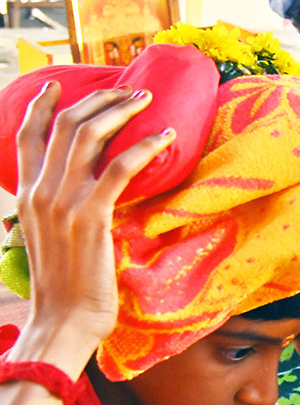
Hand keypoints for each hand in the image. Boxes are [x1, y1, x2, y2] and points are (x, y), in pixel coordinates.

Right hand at [13, 83, 173, 375]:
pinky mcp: (92, 215)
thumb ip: (57, 211)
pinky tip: (167, 136)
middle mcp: (40, 191)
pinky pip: (120, 166)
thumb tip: (80, 196)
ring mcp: (64, 201)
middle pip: (64, 123)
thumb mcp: (49, 239)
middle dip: (99, 99)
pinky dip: (145, 145)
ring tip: (147, 99)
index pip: (27, 135)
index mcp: (27, 195)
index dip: (42, 105)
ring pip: (89, 134)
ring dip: (122, 110)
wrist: (64, 321)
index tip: (58, 84)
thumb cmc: (65, 286)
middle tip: (130, 90)